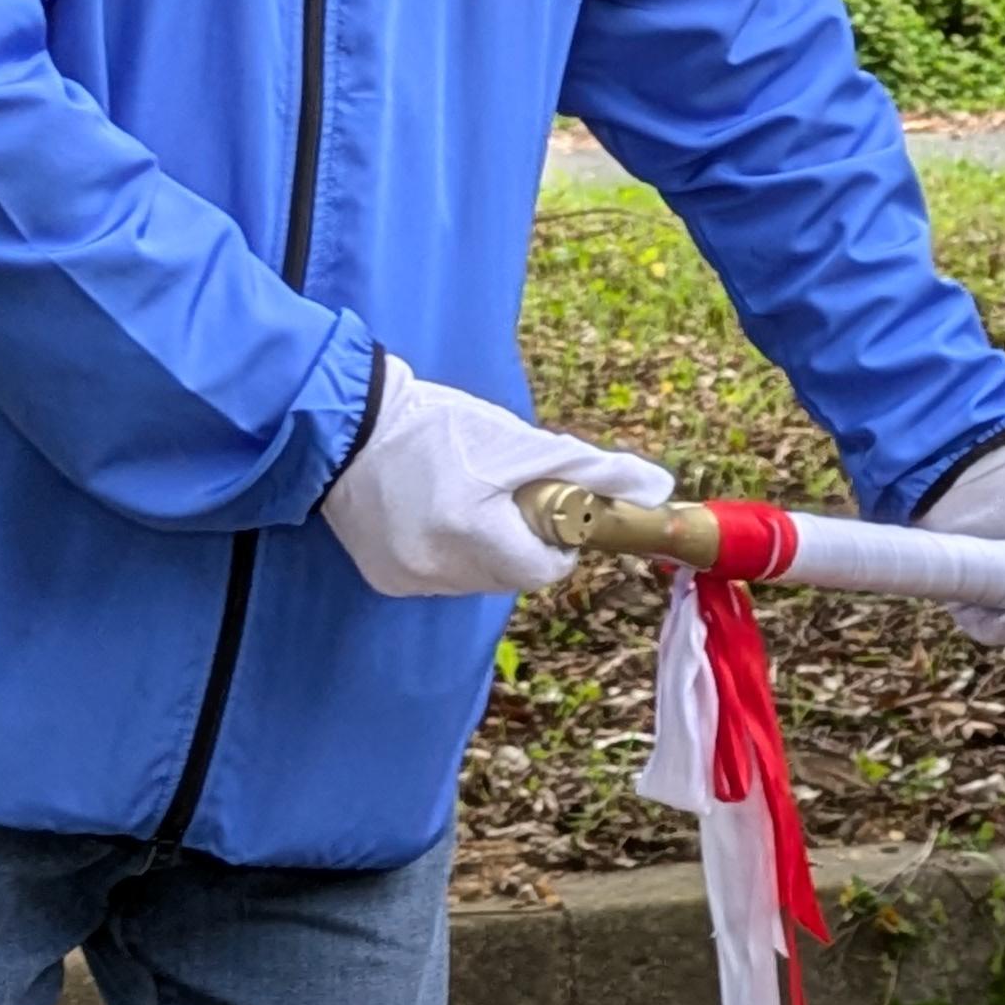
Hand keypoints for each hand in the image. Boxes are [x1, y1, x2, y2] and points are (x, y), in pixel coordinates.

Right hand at [317, 352, 671, 597]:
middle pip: (512, 576)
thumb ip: (594, 470)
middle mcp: (435, 569)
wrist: (347, 424)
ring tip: (461, 497)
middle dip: (521, 541)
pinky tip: (431, 511)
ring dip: (485, 548)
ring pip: (477, 579)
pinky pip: (440, 577)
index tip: (543, 505)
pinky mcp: (384, 578)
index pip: (544, 570)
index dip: (556, 540)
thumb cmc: (439, 426)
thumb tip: (658, 491)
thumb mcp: (522, 443)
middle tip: (500, 496)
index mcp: (472, 536)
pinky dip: (448, 552)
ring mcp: (406, 578)